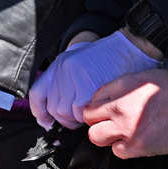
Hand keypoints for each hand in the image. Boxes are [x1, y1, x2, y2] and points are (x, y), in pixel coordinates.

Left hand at [29, 29, 160, 129]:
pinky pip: (80, 112)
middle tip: (81, 118)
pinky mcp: (88, 86)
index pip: (37, 94)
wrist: (129, 47)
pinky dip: (89, 118)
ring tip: (92, 114)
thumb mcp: (80, 61)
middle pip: (54, 108)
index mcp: (60, 65)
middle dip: (66, 119)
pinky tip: (99, 112)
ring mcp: (74, 78)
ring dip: (78, 120)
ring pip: (65, 113)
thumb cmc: (109, 57)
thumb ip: (66, 82)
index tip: (47, 121)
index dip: (40, 112)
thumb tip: (54, 112)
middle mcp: (63, 70)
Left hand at [83, 69, 167, 157]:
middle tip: (108, 123)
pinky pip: (117, 152)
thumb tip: (106, 98)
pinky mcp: (137, 146)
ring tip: (119, 133)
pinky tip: (133, 141)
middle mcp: (120, 108)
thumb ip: (121, 87)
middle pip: (89, 119)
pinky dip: (122, 148)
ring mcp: (127, 129)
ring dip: (106, 136)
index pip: (93, 100)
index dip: (98, 106)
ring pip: (97, 137)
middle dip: (96, 121)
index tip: (105, 110)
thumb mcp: (144, 76)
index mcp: (121, 89)